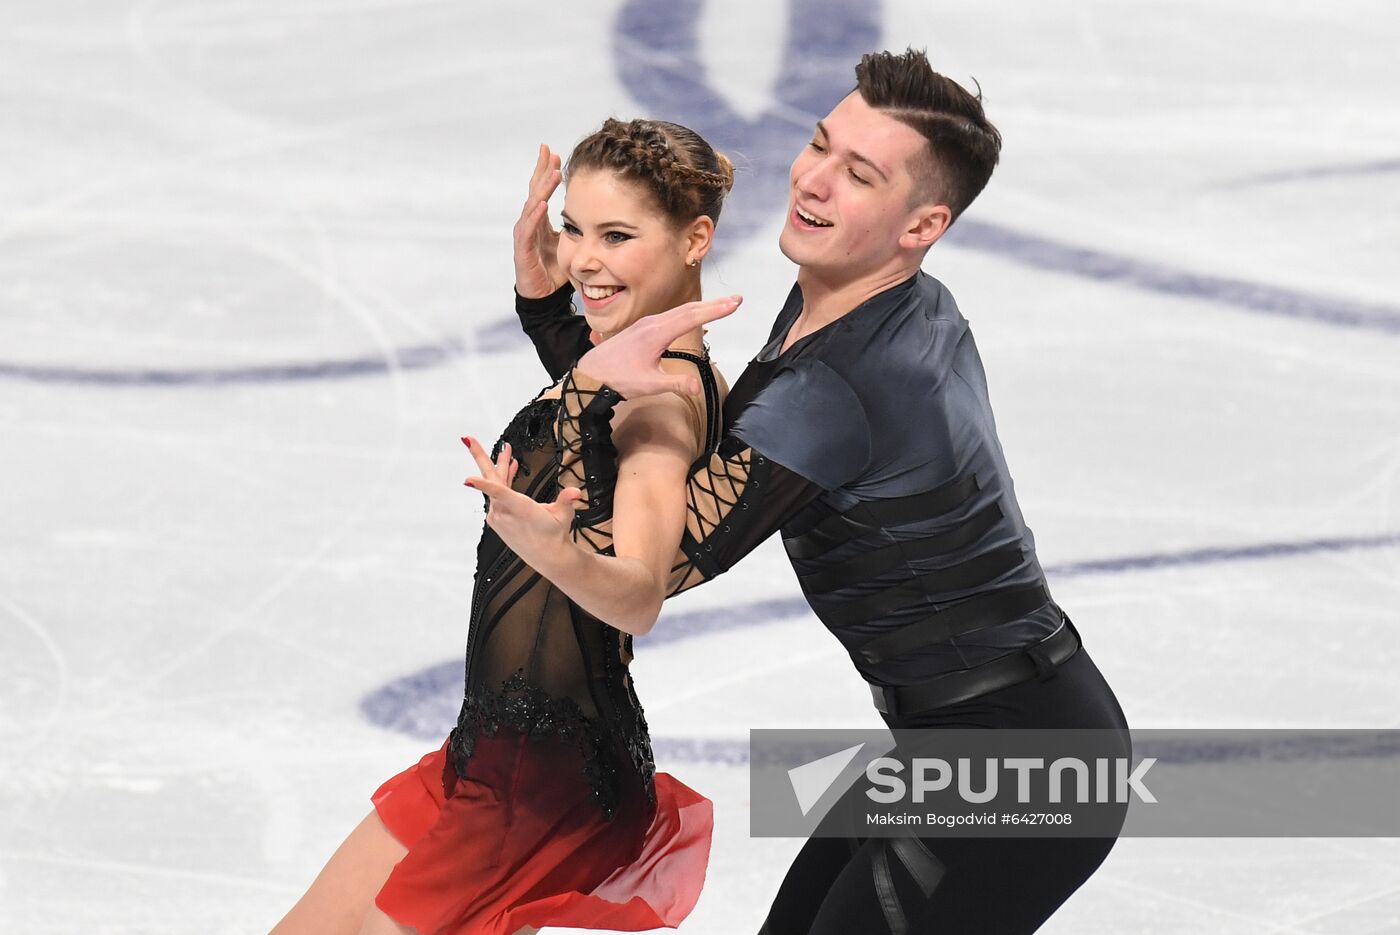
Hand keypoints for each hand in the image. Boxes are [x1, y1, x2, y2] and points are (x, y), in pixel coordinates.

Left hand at [462, 436, 582, 564]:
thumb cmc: (554, 535)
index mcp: (519, 509)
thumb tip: (575, 492)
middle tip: (469, 439)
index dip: (482, 485)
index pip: (498, 493)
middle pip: (490, 479)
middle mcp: (505, 512)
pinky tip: (510, 473)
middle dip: (481, 456)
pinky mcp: (496, 519)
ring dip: (502, 468)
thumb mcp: (564, 515)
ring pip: (495, 485)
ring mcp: (498, 516)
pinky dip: (501, 482)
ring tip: (508, 453)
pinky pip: (495, 495)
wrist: (547, 556)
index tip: (467, 479)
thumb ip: (567, 499)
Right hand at [513, 144, 566, 298]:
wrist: (543, 295)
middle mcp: (529, 223)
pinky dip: (535, 215)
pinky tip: (542, 203)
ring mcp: (524, 235)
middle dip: (541, 170)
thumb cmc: (554, 269)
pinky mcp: (523, 250)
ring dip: (542, 189)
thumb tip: (594, 213)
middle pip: (534, 191)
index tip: (555, 152)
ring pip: (532, 206)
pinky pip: (528, 229)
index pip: (541, 190)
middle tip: (548, 151)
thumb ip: (575, 227)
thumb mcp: (568, 242)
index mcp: (539, 220)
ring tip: (552, 173)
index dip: (546, 171)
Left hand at [576, 295, 741, 397]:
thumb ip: (675, 384)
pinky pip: (670, 316)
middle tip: (737, 299)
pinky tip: (693, 317)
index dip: (716, 310)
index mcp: (656, 333)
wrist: (590, 374)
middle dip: (714, 304)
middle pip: (689, 309)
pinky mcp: (642, 328)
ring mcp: (646, 324)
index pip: (692, 316)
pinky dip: (687, 313)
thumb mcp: (648, 384)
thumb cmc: (617, 379)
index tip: (735, 303)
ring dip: (702, 307)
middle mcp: (652, 323)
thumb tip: (697, 387)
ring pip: (679, 311)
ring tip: (721, 306)